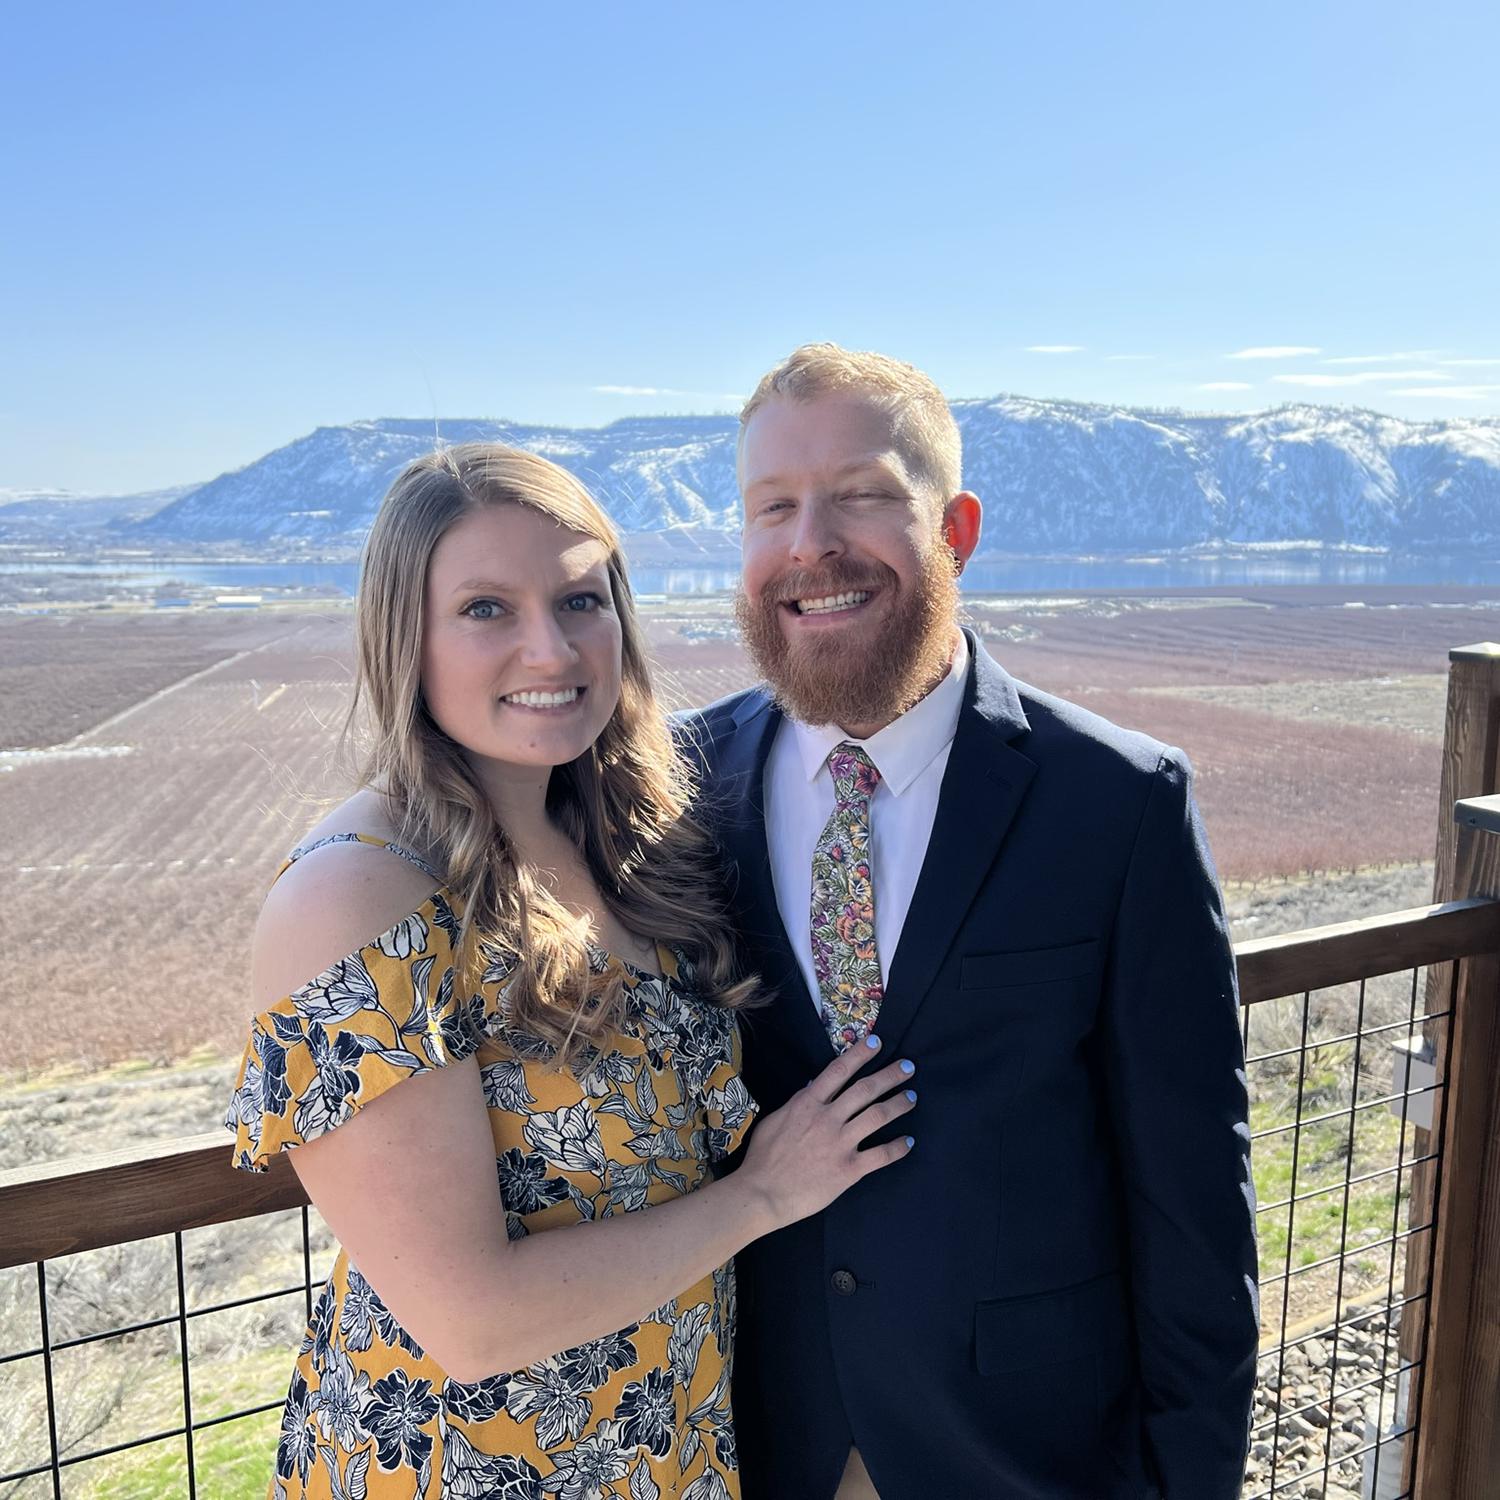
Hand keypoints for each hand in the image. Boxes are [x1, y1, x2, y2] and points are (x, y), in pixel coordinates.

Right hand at [739, 1036, 915, 1230]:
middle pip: (865, 1089)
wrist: (762, 1193)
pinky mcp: (849, 1169)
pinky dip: (898, 1147)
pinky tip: (908, 1141)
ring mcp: (840, 1143)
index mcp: (807, 1103)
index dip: (860, 1054)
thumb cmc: (762, 1158)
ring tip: (911, 1097)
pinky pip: (881, 1155)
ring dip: (898, 1104)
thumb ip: (797, 1104)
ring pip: (877, 1116)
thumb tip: (814, 1088)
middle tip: (908, 1067)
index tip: (877, 1042)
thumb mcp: (775, 1119)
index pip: (839, 1071)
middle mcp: (828, 1118)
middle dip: (889, 1075)